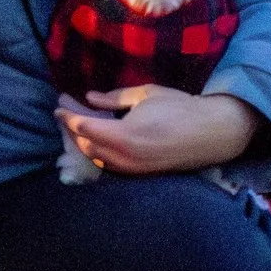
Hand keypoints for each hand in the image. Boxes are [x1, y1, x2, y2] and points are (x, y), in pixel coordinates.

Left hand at [54, 86, 256, 175]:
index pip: (84, 128)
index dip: (68, 116)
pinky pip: (109, 165)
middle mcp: (125, 158)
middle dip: (71, 129)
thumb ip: (115, 98)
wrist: (211, 134)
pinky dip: (97, 152)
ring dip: (82, 142)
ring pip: (96, 158)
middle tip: (65, 111)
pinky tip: (95, 140)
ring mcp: (132, 170)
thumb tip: (91, 98)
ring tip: (76, 124)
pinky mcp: (140, 175)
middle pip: (86, 146)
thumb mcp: (146, 95)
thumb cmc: (181, 108)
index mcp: (125, 135)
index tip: (59, 104)